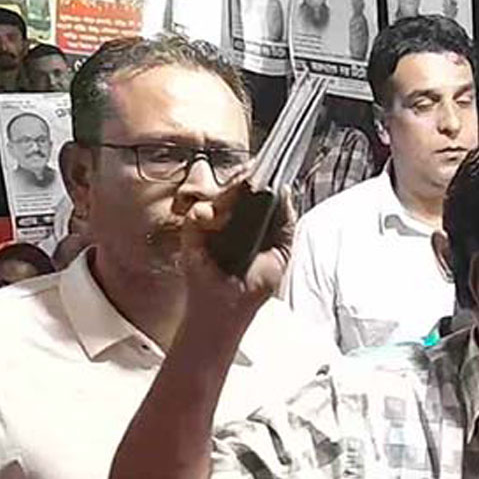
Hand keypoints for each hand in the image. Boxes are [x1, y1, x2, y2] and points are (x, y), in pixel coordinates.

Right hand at [183, 175, 295, 324]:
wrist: (231, 308)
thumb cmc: (255, 285)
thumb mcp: (283, 251)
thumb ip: (287, 222)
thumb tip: (286, 190)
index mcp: (253, 221)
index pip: (255, 191)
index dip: (260, 179)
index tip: (267, 171)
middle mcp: (232, 219)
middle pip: (236, 187)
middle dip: (244, 180)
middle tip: (251, 179)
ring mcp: (211, 225)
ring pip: (218, 195)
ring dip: (228, 195)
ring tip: (236, 204)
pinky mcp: (192, 234)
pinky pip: (198, 212)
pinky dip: (208, 213)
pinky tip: (217, 220)